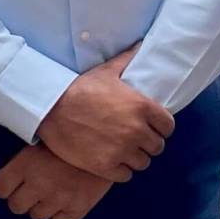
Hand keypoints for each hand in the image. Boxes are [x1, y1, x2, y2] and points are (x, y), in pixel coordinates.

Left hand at [0, 144, 112, 218]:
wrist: (107, 140)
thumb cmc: (73, 138)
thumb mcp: (43, 140)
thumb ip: (23, 161)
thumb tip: (5, 180)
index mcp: (26, 164)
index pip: (0, 188)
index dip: (6, 186)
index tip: (13, 184)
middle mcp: (38, 183)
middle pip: (16, 206)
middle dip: (23, 198)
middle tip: (34, 189)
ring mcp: (58, 197)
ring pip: (37, 216)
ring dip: (42, 206)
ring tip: (53, 192)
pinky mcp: (77, 207)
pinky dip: (61, 215)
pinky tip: (66, 201)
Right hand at [36, 47, 172, 181]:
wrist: (51, 109)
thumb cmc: (80, 88)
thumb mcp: (107, 71)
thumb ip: (128, 58)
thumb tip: (141, 43)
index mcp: (142, 107)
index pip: (168, 127)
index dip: (160, 127)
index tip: (151, 127)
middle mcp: (136, 130)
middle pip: (157, 146)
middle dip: (147, 143)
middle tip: (134, 138)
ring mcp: (122, 150)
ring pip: (143, 163)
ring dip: (135, 157)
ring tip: (123, 149)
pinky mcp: (106, 166)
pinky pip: (126, 175)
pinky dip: (121, 170)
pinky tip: (112, 159)